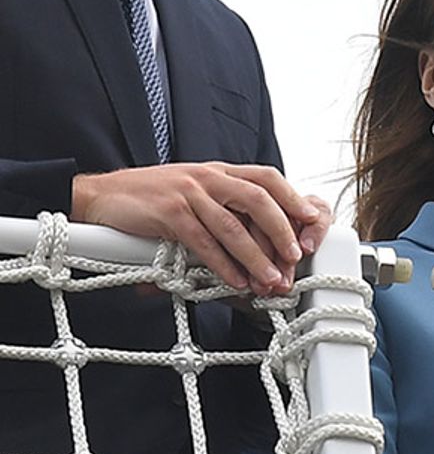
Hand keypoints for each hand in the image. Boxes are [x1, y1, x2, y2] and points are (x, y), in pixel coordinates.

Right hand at [71, 163, 330, 294]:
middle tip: (296, 258)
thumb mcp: (196, 192)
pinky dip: (222, 265)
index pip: (268, 178)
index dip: (293, 199)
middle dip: (282, 231)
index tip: (312, 222)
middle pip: (259, 200)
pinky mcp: (169, 214)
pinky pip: (203, 243)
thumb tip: (261, 239)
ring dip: (256, 258)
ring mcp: (189, 193)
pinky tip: (236, 282)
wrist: (101, 196)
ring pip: (233, 227)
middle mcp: (209, 177)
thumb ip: (225, 206)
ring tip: (271, 281)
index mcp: (220, 171)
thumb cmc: (153, 198)